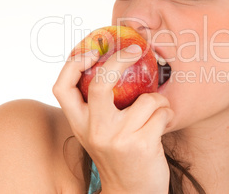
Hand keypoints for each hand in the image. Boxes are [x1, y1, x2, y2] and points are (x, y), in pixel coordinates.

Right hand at [53, 46, 173, 193]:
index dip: (73, 63)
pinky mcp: (141, 145)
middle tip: (136, 49)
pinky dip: (167, 113)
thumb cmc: (118, 155)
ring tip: (156, 112)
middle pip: (100, 83)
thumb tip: (111, 63)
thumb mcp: (99, 131)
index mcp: (79, 123)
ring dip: (159, 100)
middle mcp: (94, 129)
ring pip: (147, 99)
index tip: (92, 49)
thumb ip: (98, 106)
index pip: (62, 87)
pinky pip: (162, 112)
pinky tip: (161, 125)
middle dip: (120, 59)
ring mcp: (117, 138)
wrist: (131, 193)